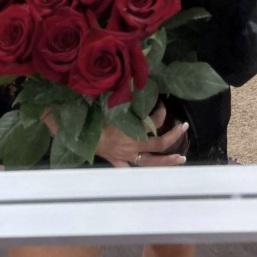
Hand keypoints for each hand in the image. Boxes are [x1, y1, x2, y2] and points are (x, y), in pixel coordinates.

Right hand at [40, 102, 188, 167]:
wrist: (72, 134)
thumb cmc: (88, 116)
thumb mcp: (105, 101)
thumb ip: (120, 93)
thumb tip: (133, 79)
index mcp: (130, 130)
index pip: (153, 121)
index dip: (162, 113)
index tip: (163, 103)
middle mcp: (130, 145)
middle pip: (158, 143)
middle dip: (174, 135)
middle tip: (184, 127)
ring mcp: (124, 156)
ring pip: (150, 163)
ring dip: (166, 161)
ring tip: (181, 159)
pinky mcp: (115, 162)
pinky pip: (128, 170)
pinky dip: (137, 172)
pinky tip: (148, 176)